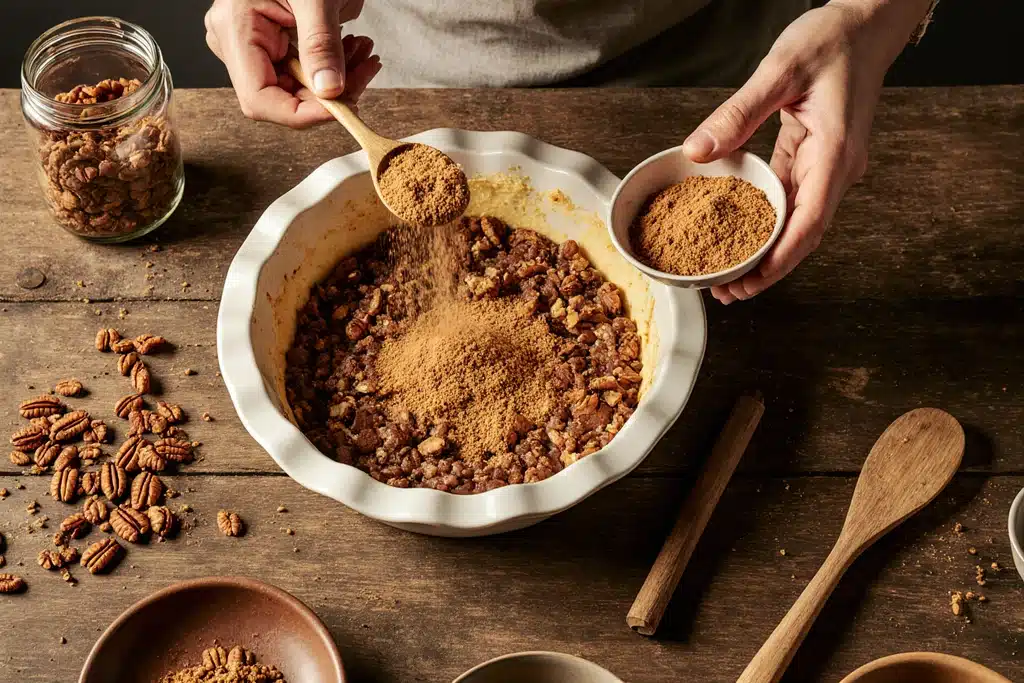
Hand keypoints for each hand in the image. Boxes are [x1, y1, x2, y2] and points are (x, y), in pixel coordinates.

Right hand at [205, 0, 381, 127]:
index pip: (260, 100)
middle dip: (330, 93)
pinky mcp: (270, 41)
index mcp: (235, 28)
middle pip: (282, 97)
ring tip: (365, 52)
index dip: (302, 114)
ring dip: (337, 79)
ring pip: (296, 88)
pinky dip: (332, 66)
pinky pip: (302, 70)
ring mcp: (252, 43)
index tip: (343, 107)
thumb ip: (321, 43)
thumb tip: (330, 92)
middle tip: (366, 69)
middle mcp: (235, 41)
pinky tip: (354, 48)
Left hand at [683, 1, 925, 303]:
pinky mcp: (814, 158)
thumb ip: (738, 112)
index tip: (752, 283)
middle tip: (727, 294)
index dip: (781, 258)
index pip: (810, 221)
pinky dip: (764, 224)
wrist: (864, 24)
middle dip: (768, 269)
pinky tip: (738, 236)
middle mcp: (835, 168)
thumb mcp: (780, 69)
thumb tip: (698, 150)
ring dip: (765, 252)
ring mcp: (826, 166)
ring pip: (795, 222)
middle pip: (802, 234)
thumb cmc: (832, 41)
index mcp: (835, 153)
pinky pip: (788, 200)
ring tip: (728, 277)